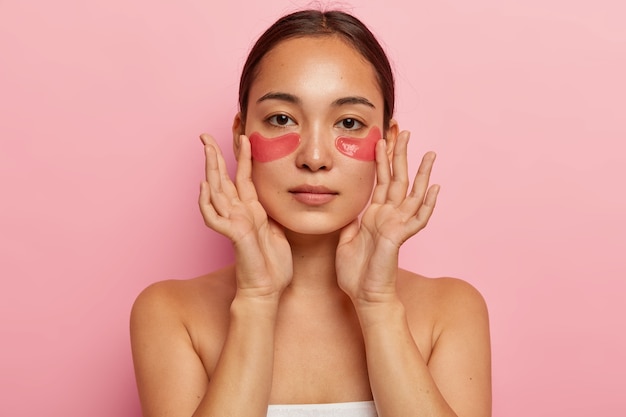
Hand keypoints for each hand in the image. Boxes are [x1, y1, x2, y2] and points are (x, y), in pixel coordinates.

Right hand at [199, 134, 292, 298]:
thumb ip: (273, 213)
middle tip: (206, 135)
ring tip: (207, 150)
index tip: (242, 136)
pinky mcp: (233, 236)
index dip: (242, 156)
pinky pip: (214, 218)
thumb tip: (280, 197)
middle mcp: (239, 213)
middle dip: (216, 156)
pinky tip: (204, 187)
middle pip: (223, 179)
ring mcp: (234, 223)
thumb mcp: (279, 230)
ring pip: (216, 192)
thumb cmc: (273, 264)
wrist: (268, 289)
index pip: (243, 177)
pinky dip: (207, 203)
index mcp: (251, 209)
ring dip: (211, 170)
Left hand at [336, 131, 438, 303]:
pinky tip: (434, 188)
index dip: (382, 158)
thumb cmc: (356, 272)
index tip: (382, 137)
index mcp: (374, 213)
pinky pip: (417, 219)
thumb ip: (352, 221)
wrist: (363, 295)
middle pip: (397, 178)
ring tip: (429, 152)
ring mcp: (396, 225)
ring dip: (421, 173)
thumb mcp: (347, 239)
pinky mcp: (398, 237)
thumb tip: (353, 208)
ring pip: (412, 194)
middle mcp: (388, 215)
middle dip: (400, 154)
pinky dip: (426, 204)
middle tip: (403, 130)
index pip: (380, 179)